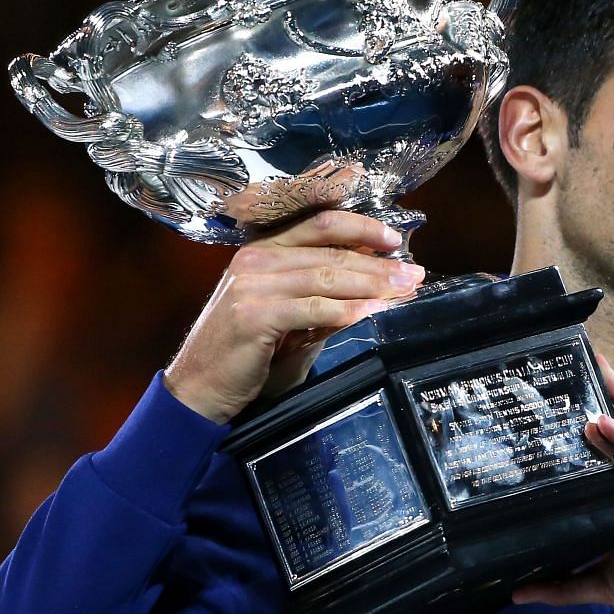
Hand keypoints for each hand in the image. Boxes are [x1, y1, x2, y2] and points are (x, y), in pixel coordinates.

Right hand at [164, 210, 424, 423]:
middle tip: (414, 272)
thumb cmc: (247, 357)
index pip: (319, 223)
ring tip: (403, 290)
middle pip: (330, 250)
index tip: (395, 240)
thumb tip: (375, 287)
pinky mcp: (253, 315)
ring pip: (326, 276)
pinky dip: (346, 310)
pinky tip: (372, 312)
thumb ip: (324, 300)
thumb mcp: (291, 320)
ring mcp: (251, 285)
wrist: (199, 390)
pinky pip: (312, 308)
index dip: (361, 227)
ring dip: (372, 284)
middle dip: (378, 262)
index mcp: (262, 250)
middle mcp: (255, 259)